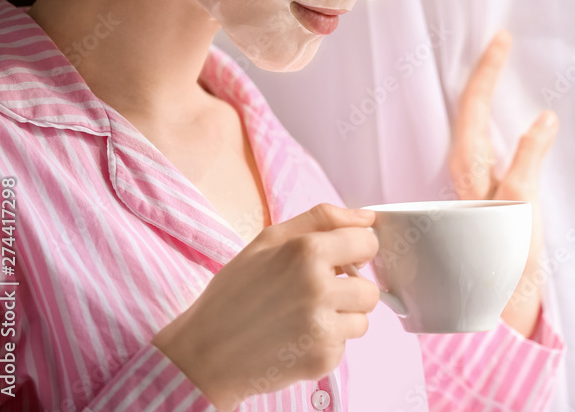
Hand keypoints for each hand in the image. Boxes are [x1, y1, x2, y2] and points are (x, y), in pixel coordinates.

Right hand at [151, 204, 380, 410]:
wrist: (204, 353)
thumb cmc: (234, 293)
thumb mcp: (267, 241)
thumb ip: (321, 219)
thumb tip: (367, 217)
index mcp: (306, 251)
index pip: (367, 243)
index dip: (356, 252)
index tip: (342, 261)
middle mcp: (319, 287)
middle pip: (370, 288)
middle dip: (349, 292)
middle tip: (315, 296)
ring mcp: (322, 326)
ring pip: (363, 319)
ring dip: (341, 320)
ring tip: (303, 319)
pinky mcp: (323, 359)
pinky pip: (345, 346)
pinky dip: (325, 344)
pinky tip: (296, 340)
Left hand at [447, 29, 558, 336]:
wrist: (498, 311)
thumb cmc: (504, 266)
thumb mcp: (520, 208)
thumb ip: (529, 162)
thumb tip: (543, 119)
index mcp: (469, 171)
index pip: (474, 109)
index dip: (487, 72)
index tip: (501, 39)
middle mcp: (465, 177)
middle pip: (471, 115)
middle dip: (484, 78)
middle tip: (499, 45)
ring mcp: (474, 189)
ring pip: (475, 132)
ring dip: (485, 99)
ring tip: (496, 70)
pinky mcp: (486, 201)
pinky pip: (488, 151)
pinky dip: (496, 128)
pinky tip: (504, 124)